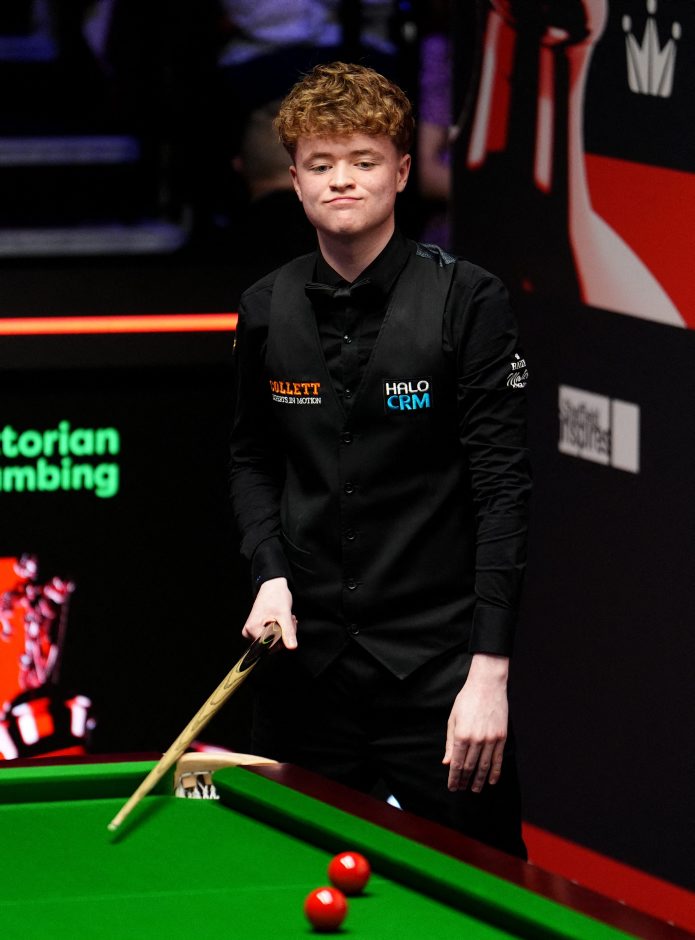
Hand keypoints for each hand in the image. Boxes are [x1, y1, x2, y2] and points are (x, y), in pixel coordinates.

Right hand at [241, 577, 296, 649]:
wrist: (273, 586)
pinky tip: (283, 620)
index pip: (270, 646)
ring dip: (284, 632)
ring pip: (273, 642)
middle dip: (285, 634)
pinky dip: (281, 630)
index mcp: (252, 629)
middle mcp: (248, 632)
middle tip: (289, 620)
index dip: (282, 638)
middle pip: (271, 645)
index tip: (288, 624)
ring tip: (287, 618)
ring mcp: (252, 632)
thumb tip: (292, 647)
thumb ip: (288, 632)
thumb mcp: (284, 614)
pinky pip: (271, 637)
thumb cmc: (276, 596)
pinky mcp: (257, 630)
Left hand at [442, 654, 508, 792]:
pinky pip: (498, 759)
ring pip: (484, 766)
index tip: (452, 787)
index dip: (454, 778)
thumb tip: (447, 763)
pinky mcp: (501, 737)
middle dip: (464, 780)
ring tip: (475, 789)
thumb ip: (450, 743)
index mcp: (461, 735)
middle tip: (462, 789)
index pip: (457, 764)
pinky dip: (495, 772)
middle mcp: (476, 739)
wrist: (487, 685)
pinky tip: (491, 781)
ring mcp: (490, 739)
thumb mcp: (453, 719)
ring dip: (479, 780)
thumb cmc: (466, 700)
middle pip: (469, 767)